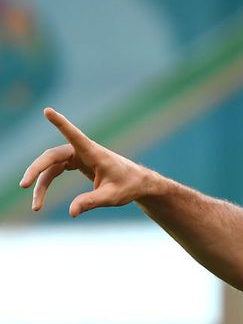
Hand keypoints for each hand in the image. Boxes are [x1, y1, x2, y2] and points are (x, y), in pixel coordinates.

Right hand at [20, 107, 153, 216]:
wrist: (137, 183)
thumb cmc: (128, 186)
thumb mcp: (111, 197)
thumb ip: (91, 202)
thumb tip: (71, 212)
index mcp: (94, 153)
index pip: (75, 135)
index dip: (61, 124)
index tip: (48, 111)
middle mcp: (83, 151)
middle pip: (52, 156)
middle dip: (36, 170)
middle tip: (24, 185)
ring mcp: (77, 155)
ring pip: (50, 167)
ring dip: (41, 185)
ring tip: (36, 206)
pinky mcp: (75, 162)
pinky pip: (54, 171)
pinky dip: (46, 184)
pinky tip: (40, 200)